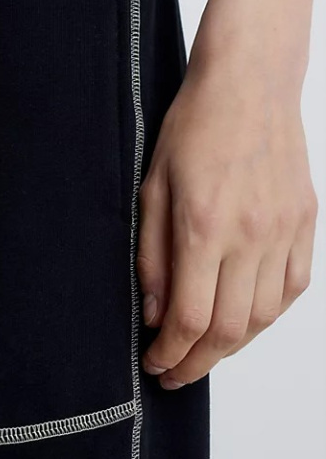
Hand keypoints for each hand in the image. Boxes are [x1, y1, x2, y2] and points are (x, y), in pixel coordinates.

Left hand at [136, 46, 317, 389]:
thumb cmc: (193, 128)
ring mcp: (284, 232)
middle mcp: (250, 236)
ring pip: (264, 318)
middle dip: (196, 363)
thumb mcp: (153, 188)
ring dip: (232, 345)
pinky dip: (267, 316)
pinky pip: (292, 289)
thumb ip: (151, 256)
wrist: (249, 85)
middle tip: (175, 372)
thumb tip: (154, 314)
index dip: (170, 353)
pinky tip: (245, 318)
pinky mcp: (305, 224)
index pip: (189, 318)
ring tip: (204, 349)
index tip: (155, 364)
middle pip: (229, 331)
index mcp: (203, 227)